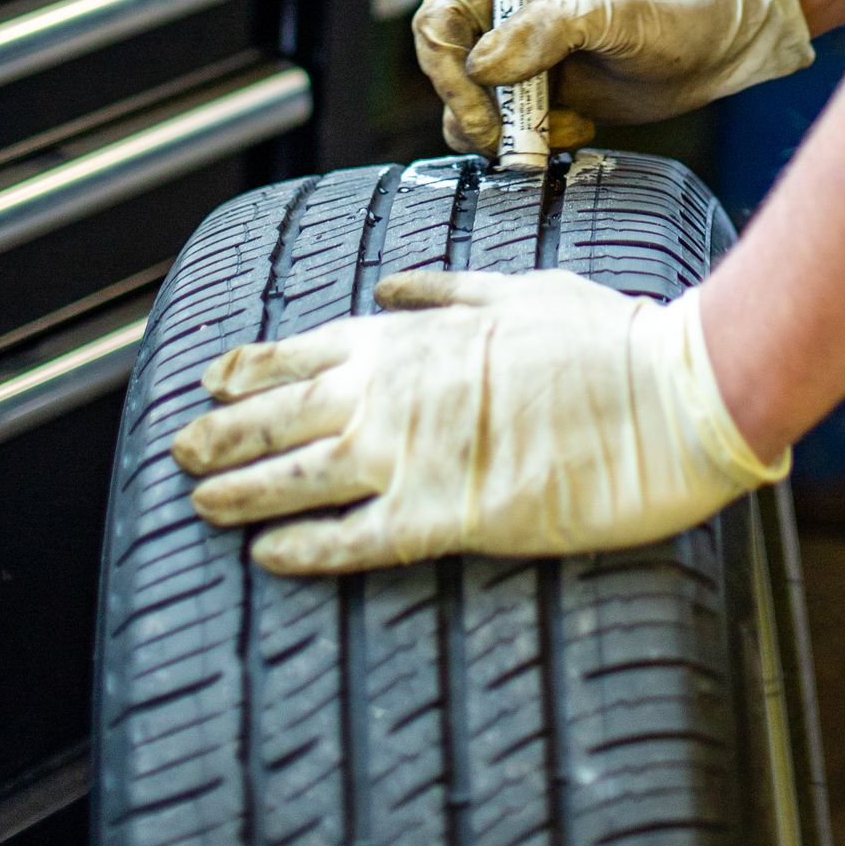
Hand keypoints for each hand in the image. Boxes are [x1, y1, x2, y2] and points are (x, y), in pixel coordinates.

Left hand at [171, 265, 785, 571]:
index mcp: (414, 336)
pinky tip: (267, 558)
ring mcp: (415, 454)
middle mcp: (396, 391)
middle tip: (179, 446)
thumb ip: (446, 290)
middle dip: (223, 431)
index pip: (306, 348)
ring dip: (241, 489)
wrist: (665, 393)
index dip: (251, 366)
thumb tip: (393, 287)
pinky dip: (304, 548)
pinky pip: (354, 540)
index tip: (212, 377)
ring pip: (299, 476)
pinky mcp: (446, 515)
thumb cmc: (603, 338)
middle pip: (283, 413)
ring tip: (199, 501)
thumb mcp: (518, 288)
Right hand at [413, 0, 811, 157]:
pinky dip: (531, 141)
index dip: (446, 66)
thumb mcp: (604, 10)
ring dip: (500, 133)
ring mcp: (520, 60)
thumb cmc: (663, 7)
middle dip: (470, 110)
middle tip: (505, 136)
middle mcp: (502, 16)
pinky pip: (507, 132)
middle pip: (446, 70)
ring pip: (468, 109)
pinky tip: (578, 127)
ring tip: (551, 130)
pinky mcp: (542, 97)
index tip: (479, 101)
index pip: (438, 19)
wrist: (714, 42)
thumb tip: (481, 67)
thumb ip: (542, 29)